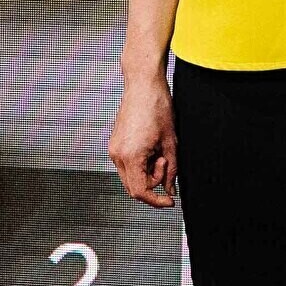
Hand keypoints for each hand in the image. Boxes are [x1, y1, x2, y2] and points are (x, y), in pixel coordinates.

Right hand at [109, 69, 178, 206]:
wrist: (143, 83)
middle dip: (152, 183)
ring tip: (158, 151)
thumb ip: (171, 170)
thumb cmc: (157, 106)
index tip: (168, 201)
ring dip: (146, 172)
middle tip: (165, 162)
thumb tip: (169, 189)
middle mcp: (117, 154)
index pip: (140, 192)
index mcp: (130, 156)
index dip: (156, 200)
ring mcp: (114, 148)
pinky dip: (140, 164)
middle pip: (132, 187)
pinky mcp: (115, 143)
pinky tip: (150, 148)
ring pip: (129, 177)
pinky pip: (126, 164)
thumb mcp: (170, 142)